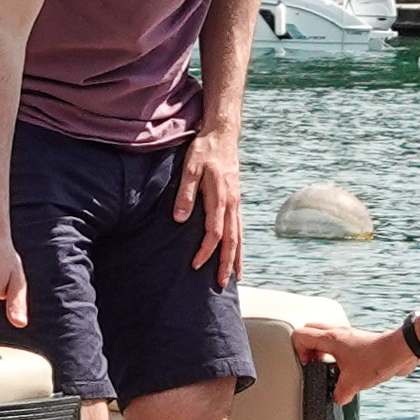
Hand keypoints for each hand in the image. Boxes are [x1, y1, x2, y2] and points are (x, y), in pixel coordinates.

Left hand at [175, 122, 246, 285]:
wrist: (223, 135)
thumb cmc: (204, 151)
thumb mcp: (189, 168)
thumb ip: (185, 194)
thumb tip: (179, 219)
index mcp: (220, 197)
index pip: (214, 232)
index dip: (206, 251)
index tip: (196, 265)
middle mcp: (232, 203)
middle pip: (232, 240)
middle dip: (227, 263)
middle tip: (222, 284)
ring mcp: (236, 202)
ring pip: (239, 236)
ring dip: (237, 258)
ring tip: (236, 277)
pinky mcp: (236, 200)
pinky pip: (240, 227)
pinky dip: (240, 244)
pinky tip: (237, 253)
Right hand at [288, 317, 411, 403]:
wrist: (401, 351)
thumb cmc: (377, 360)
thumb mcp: (353, 383)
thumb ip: (339, 394)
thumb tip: (336, 399)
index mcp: (330, 339)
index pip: (300, 335)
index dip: (297, 352)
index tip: (307, 365)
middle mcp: (337, 333)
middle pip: (309, 331)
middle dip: (306, 348)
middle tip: (312, 364)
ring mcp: (348, 335)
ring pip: (324, 334)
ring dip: (320, 348)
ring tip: (325, 366)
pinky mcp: (358, 340)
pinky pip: (338, 341)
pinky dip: (334, 351)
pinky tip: (342, 368)